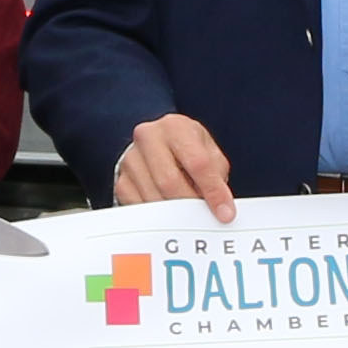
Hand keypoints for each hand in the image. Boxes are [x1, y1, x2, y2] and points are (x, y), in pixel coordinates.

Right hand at [111, 112, 238, 220]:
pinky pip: (141, 208)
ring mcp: (131, 160)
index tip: (226, 213)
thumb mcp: (208, 153)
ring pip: (154, 198)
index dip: (213, 191)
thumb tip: (220, 208)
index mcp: (175, 126)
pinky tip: (171, 218)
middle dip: (191, 206)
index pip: (197, 162)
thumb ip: (216, 176)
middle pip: (170, 181)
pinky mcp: (122, 181)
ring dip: (176, 215)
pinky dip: (159, 218)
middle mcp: (148, 138)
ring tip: (191, 218)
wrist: (155, 144)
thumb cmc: (187, 150)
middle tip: (206, 220)